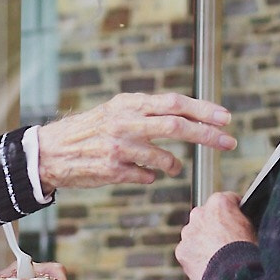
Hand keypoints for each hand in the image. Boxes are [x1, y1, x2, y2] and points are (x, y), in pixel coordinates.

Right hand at [37, 92, 235, 190]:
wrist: (51, 152)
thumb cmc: (92, 130)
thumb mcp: (117, 111)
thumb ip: (149, 112)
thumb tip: (187, 114)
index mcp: (129, 104)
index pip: (174, 102)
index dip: (203, 110)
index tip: (226, 118)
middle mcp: (125, 122)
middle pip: (175, 126)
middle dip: (206, 134)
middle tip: (228, 142)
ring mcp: (118, 147)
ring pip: (163, 158)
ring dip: (174, 164)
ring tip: (173, 166)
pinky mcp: (111, 170)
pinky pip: (145, 177)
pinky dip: (151, 176)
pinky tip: (144, 174)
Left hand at [177, 192, 256, 279]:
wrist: (235, 276)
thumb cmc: (248, 252)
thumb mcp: (252, 228)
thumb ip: (241, 219)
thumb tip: (239, 223)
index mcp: (219, 202)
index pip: (227, 201)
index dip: (234, 212)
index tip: (236, 221)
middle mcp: (200, 213)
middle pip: (206, 216)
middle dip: (214, 226)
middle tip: (225, 241)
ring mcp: (188, 232)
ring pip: (195, 234)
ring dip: (203, 241)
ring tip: (217, 256)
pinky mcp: (182, 250)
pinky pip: (189, 252)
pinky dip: (196, 257)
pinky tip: (208, 265)